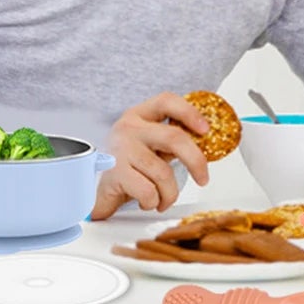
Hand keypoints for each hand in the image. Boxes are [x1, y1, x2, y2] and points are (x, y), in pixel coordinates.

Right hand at [91, 92, 211, 218]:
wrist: (96, 188)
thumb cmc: (129, 167)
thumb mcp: (151, 146)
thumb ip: (173, 142)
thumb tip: (207, 143)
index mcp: (140, 115)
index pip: (166, 102)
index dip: (189, 112)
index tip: (205, 129)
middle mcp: (129, 128)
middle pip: (174, 138)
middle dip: (196, 162)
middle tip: (203, 179)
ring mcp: (121, 149)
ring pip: (164, 173)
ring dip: (170, 194)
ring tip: (164, 199)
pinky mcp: (115, 172)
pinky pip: (149, 191)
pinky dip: (153, 202)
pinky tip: (147, 201)